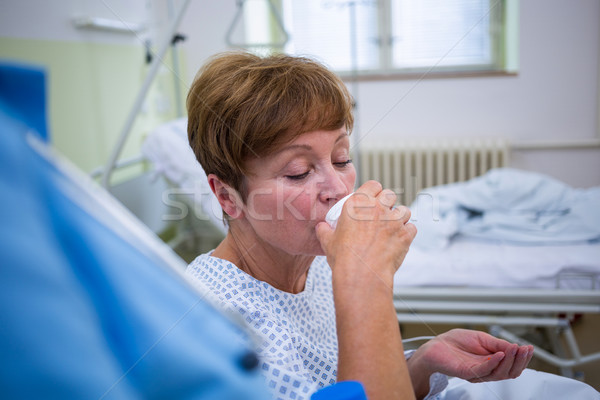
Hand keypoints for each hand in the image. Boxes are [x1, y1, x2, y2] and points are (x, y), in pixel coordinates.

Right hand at [316, 180, 416, 284]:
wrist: (361, 274)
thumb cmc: (344, 257)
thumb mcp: (328, 241)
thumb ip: (324, 230)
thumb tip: (322, 227)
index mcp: (358, 204)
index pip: (373, 185)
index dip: (374, 191)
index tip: (372, 199)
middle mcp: (378, 208)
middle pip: (390, 194)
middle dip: (388, 202)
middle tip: (382, 214)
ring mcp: (394, 221)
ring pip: (404, 210)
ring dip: (399, 217)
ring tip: (392, 227)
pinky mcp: (405, 235)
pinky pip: (412, 228)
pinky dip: (407, 233)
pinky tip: (399, 239)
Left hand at [409, 329, 533, 382]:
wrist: (436, 345)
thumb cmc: (455, 342)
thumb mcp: (481, 338)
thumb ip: (497, 344)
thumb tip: (515, 347)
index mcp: (491, 362)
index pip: (512, 365)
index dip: (522, 358)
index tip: (529, 348)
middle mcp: (487, 369)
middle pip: (510, 372)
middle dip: (520, 361)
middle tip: (525, 349)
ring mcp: (478, 373)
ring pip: (500, 373)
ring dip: (510, 361)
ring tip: (515, 349)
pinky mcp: (468, 373)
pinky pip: (484, 370)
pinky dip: (494, 362)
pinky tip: (500, 354)